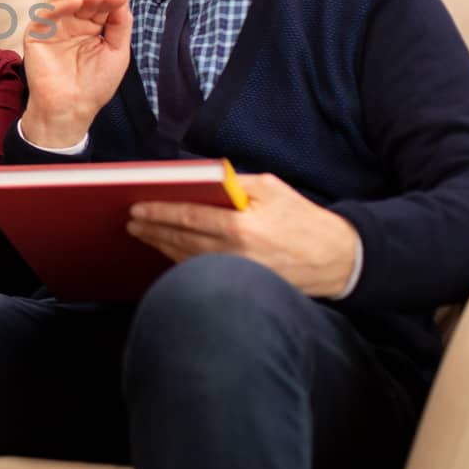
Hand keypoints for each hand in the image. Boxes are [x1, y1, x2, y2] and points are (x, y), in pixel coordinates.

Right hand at [19, 0, 132, 147]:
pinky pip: (45, 14)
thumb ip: (120, 23)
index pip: (99, 5)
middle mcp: (71, 24)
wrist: (72, 108)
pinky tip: (75, 1)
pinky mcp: (36, 34)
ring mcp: (53, 28)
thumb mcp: (117, 51)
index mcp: (90, 27)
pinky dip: (60, 5)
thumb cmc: (94, 85)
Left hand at [126, 173, 360, 297]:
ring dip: (161, 246)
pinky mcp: (241, 286)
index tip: (136, 208)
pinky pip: (202, 272)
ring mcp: (236, 275)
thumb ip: (234, 183)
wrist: (338, 261)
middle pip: (181, 241)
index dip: (159, 213)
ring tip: (142, 235)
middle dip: (152, 230)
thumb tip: (199, 182)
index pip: (189, 218)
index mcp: (242, 226)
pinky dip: (180, 261)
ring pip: (187, 260)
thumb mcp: (273, 188)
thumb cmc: (304, 219)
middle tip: (130, 222)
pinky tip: (167, 252)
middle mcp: (235, 254)